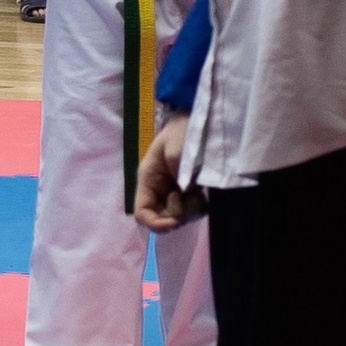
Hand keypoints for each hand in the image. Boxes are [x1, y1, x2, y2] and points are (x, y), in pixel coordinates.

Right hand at [134, 114, 200, 230]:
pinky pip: (192, 212)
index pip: (142, 212)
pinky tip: (202, 191)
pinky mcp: (187, 194)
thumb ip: (179, 171)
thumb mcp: (177, 147)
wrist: (198, 122)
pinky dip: (199, 206)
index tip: (175, 222)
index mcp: (148, 179)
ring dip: (191, 209)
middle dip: (178, 214)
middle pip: (162, 218)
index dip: (155, 223)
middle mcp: (157, 190)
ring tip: (197, 190)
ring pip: (179, 217)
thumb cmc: (182, 132)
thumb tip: (185, 192)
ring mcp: (172, 193)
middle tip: (190, 195)